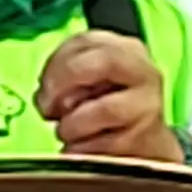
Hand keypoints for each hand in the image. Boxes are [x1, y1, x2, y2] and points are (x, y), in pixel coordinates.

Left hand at [37, 32, 186, 163]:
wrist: (143, 146)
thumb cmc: (108, 108)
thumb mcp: (90, 82)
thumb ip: (66, 77)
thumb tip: (46, 98)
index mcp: (127, 49)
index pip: (85, 42)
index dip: (55, 65)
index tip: (44, 87)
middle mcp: (144, 72)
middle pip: (100, 63)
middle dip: (63, 85)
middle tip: (48, 108)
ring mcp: (148, 106)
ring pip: (101, 109)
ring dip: (70, 125)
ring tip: (68, 132)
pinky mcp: (143, 140)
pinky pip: (101, 145)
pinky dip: (79, 150)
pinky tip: (81, 148)